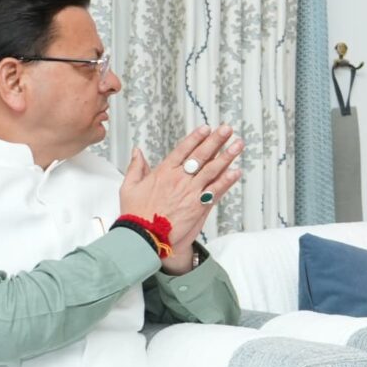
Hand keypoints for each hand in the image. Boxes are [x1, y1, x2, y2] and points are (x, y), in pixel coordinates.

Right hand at [120, 126, 241, 268]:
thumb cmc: (135, 214)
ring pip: (212, 170)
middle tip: (227, 129)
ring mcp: (190, 192)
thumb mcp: (129, 187)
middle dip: (215, 140)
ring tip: (238, 144)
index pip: (182, 150)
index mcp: (163, 172)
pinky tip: (236, 171)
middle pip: (200, 155)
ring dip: (227, 156)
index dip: (195, 138)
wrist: (143, 238)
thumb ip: (136, 167)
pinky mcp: (198, 206)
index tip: (206, 128)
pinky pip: (216, 190)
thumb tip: (137, 150)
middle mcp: (179, 179)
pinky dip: (227, 181)